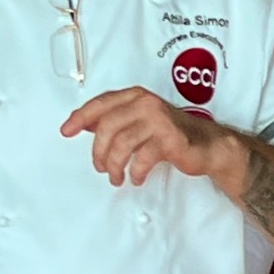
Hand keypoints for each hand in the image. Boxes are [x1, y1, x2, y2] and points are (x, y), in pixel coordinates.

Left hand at [60, 87, 235, 186]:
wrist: (206, 144)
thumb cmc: (171, 133)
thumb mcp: (139, 121)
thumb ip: (114, 120)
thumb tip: (85, 123)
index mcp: (136, 96)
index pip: (101, 103)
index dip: (81, 117)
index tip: (66, 131)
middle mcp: (146, 103)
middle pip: (107, 126)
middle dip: (99, 151)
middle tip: (101, 167)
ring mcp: (158, 120)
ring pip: (122, 143)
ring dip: (115, 166)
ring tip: (117, 177)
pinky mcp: (169, 139)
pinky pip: (142, 158)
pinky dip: (136, 172)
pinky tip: (137, 177)